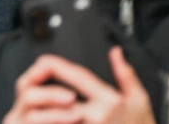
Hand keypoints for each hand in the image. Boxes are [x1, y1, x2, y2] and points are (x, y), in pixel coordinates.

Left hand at [3, 49, 154, 123]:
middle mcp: (96, 116)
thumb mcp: (140, 100)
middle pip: (59, 98)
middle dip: (43, 91)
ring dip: (43, 112)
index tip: (44, 61)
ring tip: (31, 107)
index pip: (77, 76)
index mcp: (108, 101)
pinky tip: (44, 118)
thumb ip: (126, 74)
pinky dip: (51, 121)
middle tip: (28, 86)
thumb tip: (115, 52)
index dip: (57, 65)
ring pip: (57, 117)